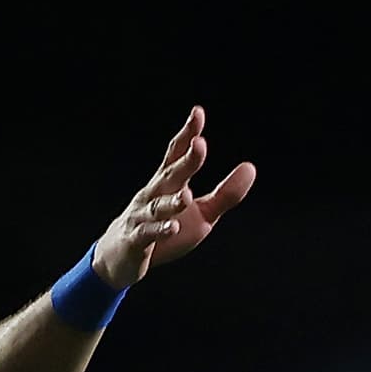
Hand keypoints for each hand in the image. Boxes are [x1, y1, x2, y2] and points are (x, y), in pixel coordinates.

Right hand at [92, 105, 255, 287]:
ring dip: (171, 201)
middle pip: (170, 175)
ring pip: (157, 206)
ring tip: (186, 197)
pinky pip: (147, 234)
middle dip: (185, 161)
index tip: (197, 113)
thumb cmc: (164, 230)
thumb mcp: (202, 213)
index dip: (187, 134)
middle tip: (199, 144)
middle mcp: (153, 194)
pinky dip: (159, 230)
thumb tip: (250, 168)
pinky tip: (172, 227)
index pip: (177, 154)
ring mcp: (142, 217)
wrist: (120, 258)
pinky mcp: (135, 241)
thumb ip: (225, 193)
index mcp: (169, 183)